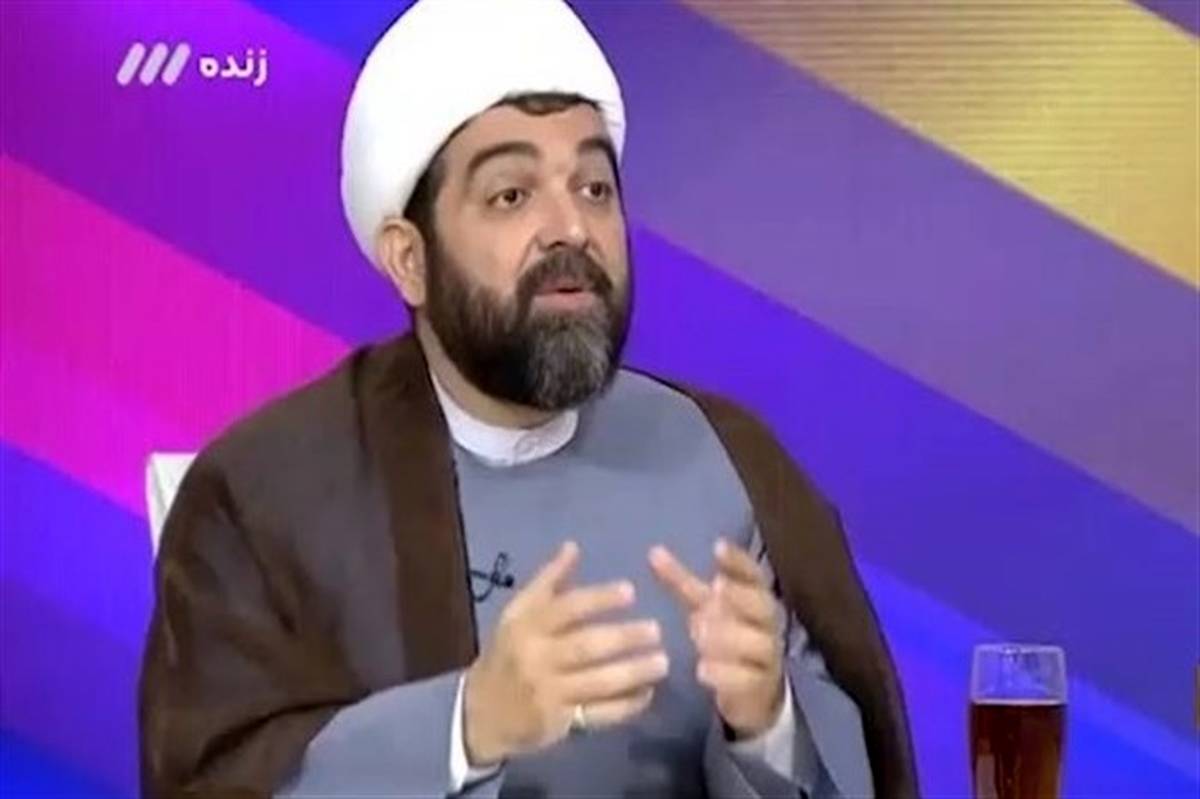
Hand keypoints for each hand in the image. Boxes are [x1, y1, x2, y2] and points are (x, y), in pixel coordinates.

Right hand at [463, 541, 668, 765]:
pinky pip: (597, 715)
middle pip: (584, 646)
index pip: (566, 608)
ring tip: (662, 662)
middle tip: (656, 630)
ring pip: (596, 682)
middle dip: (623, 638)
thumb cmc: (508, 653)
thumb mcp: (518, 613)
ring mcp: (547, 693)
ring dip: (632, 673)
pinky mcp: (558, 723)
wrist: (480, 712)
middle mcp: (536, 658)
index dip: (599, 599)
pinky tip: (647, 694)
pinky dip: (625, 706)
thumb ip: (548, 581)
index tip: (631, 591)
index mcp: (526, 626)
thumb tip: (573, 546)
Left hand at [648, 538, 784, 738]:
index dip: (738, 561)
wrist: (752, 689)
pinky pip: (749, 679)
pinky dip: (726, 675)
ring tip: (698, 632)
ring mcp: (767, 657)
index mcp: (755, 599)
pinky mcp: (760, 687)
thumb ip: (683, 582)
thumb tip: (654, 552)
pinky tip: (701, 670)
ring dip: (730, 636)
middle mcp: (767, 625)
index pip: (754, 575)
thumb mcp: (705, 607)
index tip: (717, 546)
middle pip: (763, 606)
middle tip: (715, 589)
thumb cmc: (727, 636)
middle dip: (740, 597)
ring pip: (758, 643)